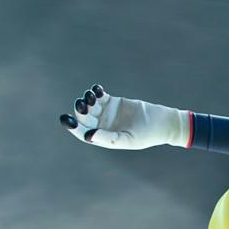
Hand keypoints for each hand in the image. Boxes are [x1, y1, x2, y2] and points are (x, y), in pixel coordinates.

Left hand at [59, 84, 190, 149]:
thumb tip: (87, 135)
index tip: (66, 119)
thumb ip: (108, 138)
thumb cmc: (146, 135)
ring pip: (89, 105)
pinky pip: (99, 96)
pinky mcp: (112, 102)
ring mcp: (105, 113)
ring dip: (87, 99)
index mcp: (102, 137)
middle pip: (83, 117)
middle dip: (80, 109)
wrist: (161, 122)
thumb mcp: (127, 139)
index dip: (73, 126)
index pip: (82, 132)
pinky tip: (97, 89)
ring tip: (91, 95)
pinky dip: (96, 91)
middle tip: (83, 102)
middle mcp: (101, 125)